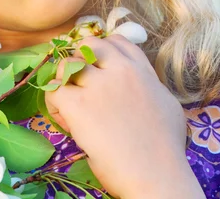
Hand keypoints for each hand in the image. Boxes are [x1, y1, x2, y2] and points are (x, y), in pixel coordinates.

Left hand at [44, 35, 201, 197]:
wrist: (157, 178)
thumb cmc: (166, 151)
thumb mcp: (166, 105)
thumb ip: (149, 86)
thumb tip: (139, 84)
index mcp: (141, 71)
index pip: (115, 41)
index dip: (102, 51)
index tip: (99, 67)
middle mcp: (120, 70)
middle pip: (88, 44)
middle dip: (80, 59)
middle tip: (80, 82)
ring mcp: (98, 85)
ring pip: (66, 64)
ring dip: (63, 81)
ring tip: (69, 100)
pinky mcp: (78, 104)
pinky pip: (53, 90)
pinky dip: (54, 103)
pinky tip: (64, 117)